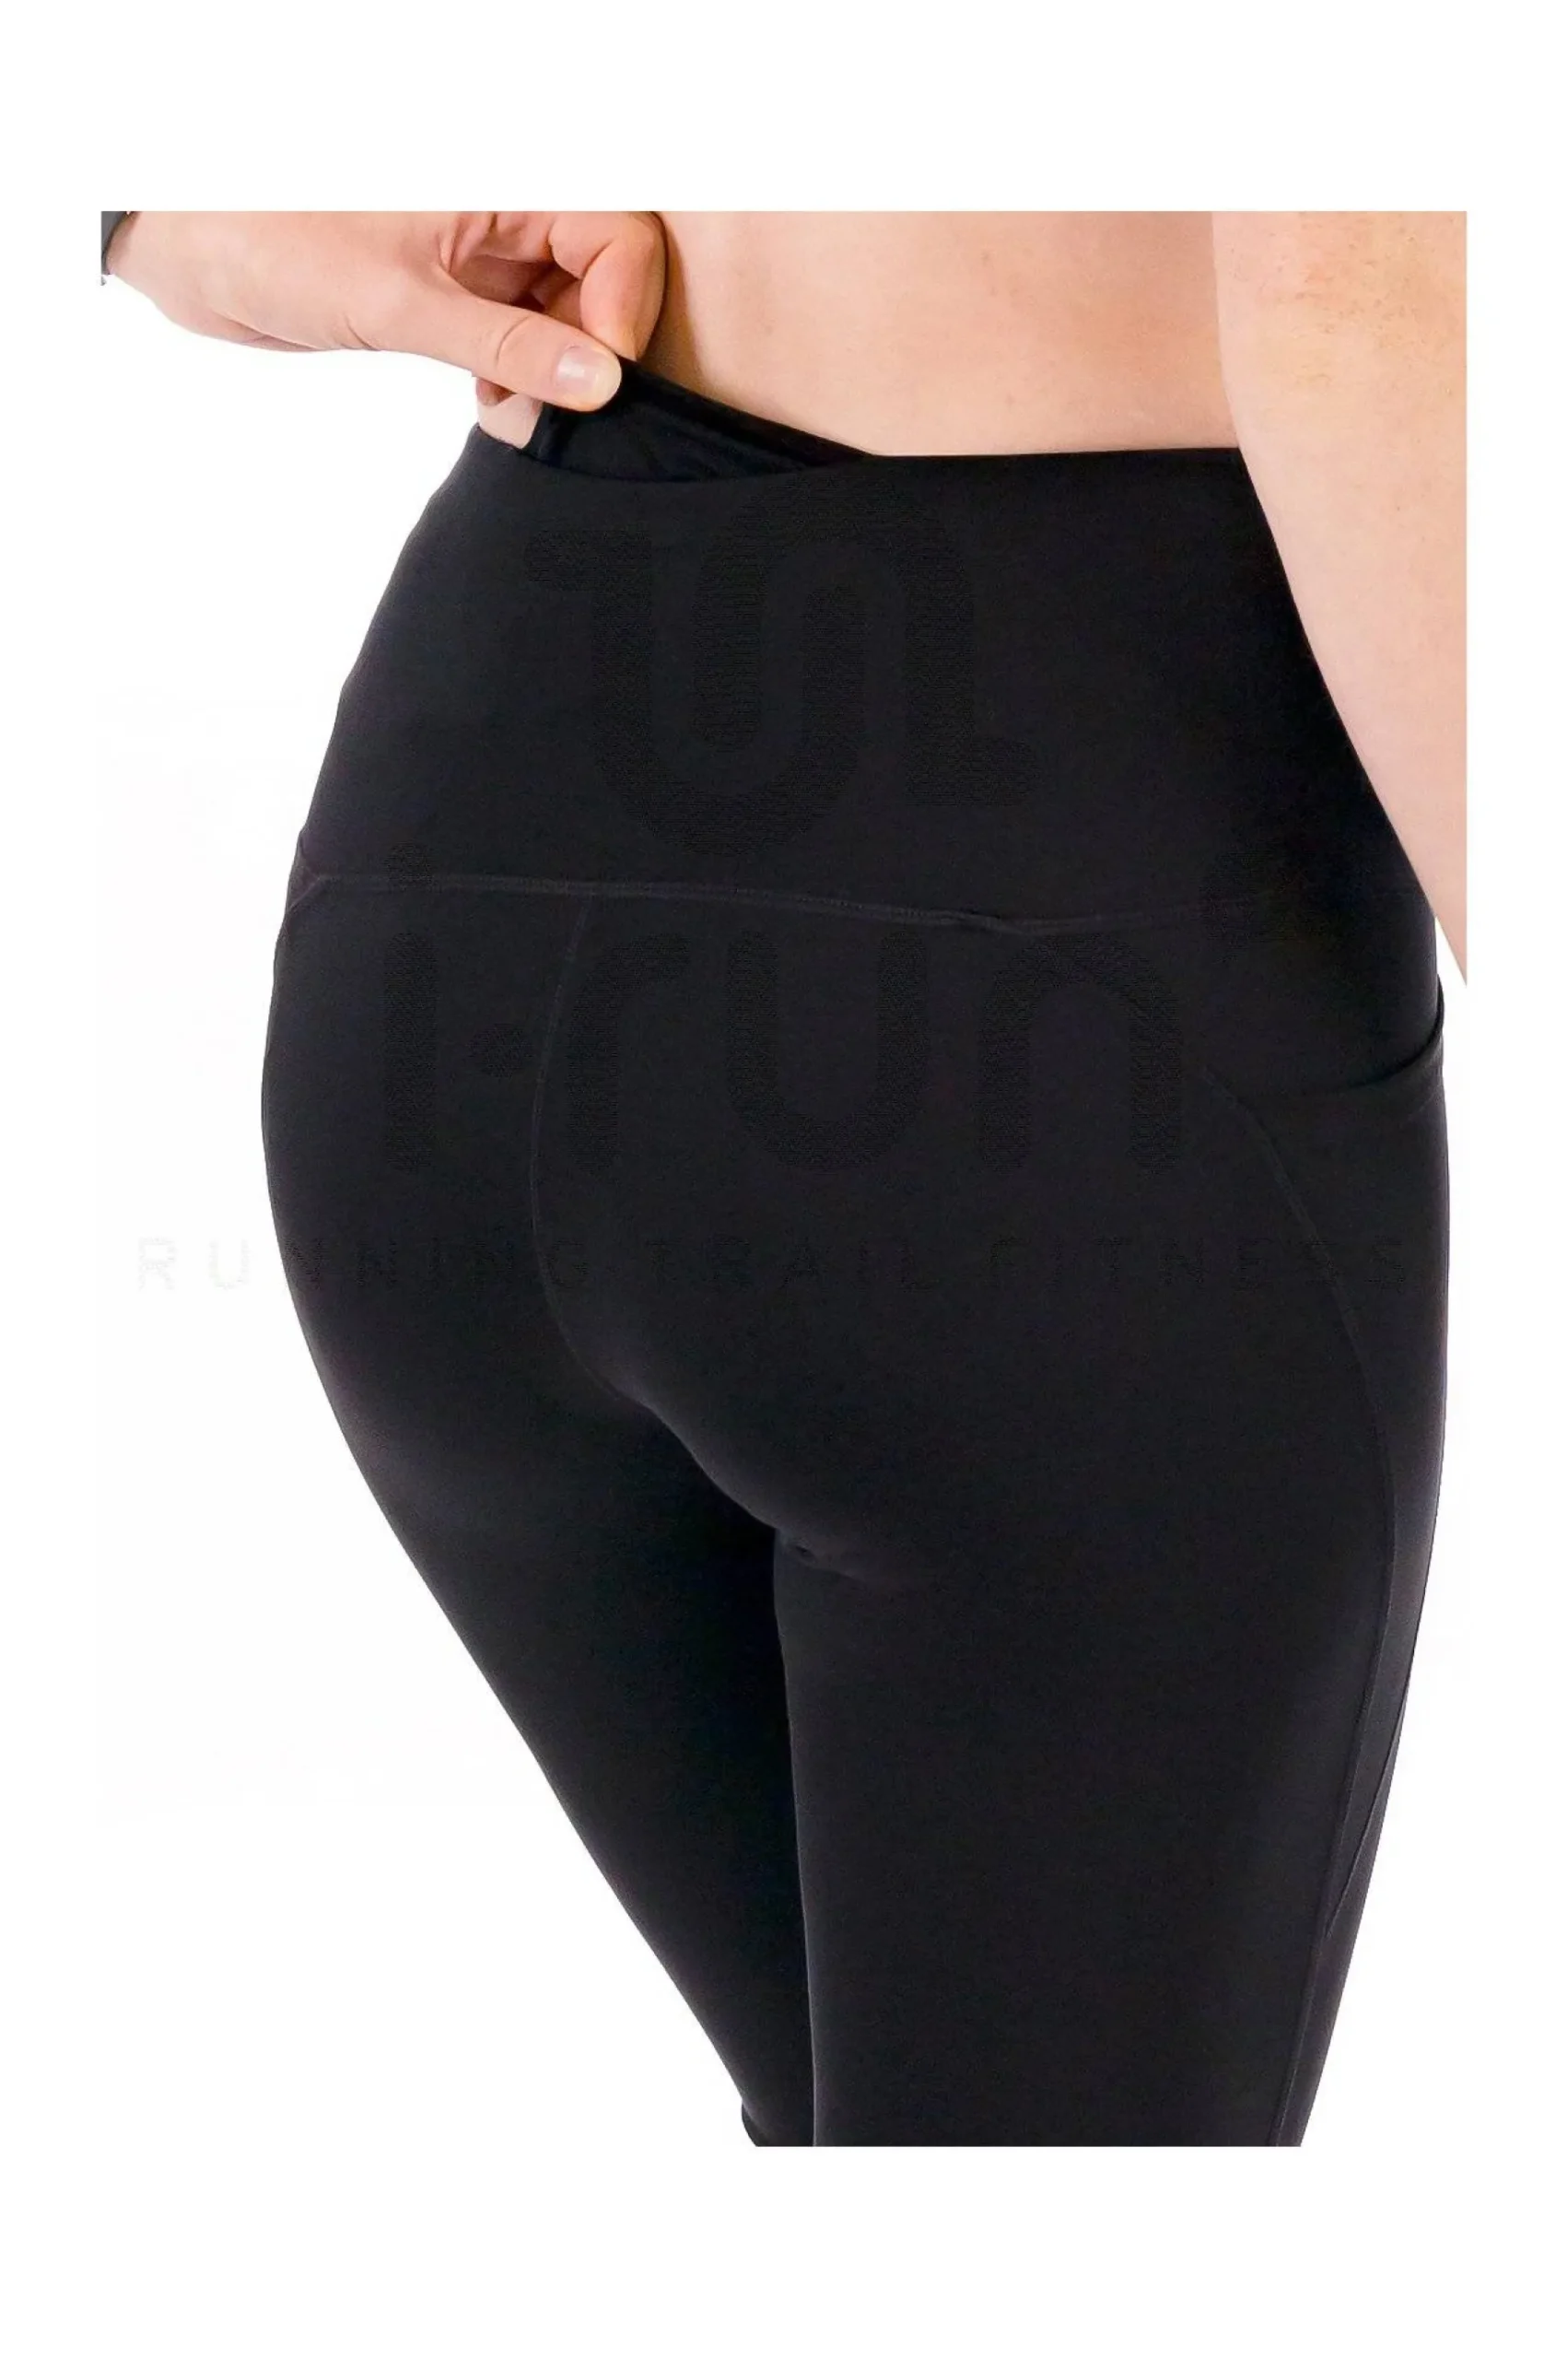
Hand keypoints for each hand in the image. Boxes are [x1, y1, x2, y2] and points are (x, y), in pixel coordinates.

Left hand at [107, 212, 665, 444]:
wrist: (201, 254)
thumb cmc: (280, 243)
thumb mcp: (401, 303)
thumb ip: (505, 346)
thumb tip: (600, 384)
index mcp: (504, 182)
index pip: (619, 237)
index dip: (622, 311)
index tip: (597, 379)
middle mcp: (505, 211)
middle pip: (606, 277)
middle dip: (591, 350)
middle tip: (549, 404)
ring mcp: (488, 252)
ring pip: (571, 312)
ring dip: (555, 373)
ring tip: (511, 408)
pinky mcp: (463, 291)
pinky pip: (528, 333)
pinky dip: (524, 377)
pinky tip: (493, 402)